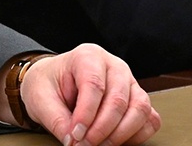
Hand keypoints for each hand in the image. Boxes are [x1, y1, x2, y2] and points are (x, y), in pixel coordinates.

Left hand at [0, 43, 158, 145]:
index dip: (86, 114)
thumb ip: (57, 120)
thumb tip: (73, 142)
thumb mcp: (41, 99)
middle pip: (119, 99)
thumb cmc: (48, 84)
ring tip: (99, 145)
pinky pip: (150, 119)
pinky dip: (137, 135)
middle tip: (85, 144)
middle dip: (102, 129)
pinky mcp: (137, 99)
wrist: (53, 82)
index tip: (76, 135)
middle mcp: (114, 66)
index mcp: (88, 56)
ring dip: (121, 134)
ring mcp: (130, 82)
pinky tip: (116, 141)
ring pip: (140, 109)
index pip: (94, 85)